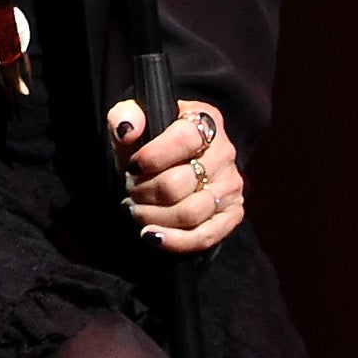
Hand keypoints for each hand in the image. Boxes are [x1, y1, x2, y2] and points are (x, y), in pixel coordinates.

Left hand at [109, 98, 245, 254]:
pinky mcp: (232, 214)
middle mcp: (225, 152)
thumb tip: (127, 131)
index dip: (153, 156)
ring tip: (135, 209)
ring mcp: (231, 186)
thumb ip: (125, 116)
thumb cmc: (149, 139)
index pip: (186, 139)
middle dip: (144, 191)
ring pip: (189, 213)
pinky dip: (175, 241)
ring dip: (153, 216)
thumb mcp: (133, 120)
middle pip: (179, 183)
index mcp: (206, 121)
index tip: (132, 167)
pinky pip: (206, 236)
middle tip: (129, 190)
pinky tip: (151, 236)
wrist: (172, 159)